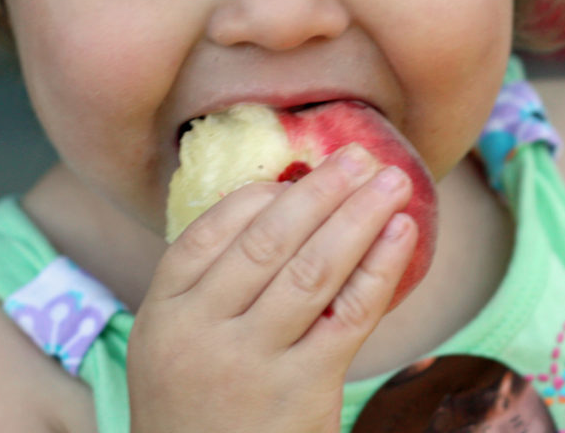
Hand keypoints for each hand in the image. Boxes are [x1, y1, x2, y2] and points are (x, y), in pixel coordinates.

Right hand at [127, 143, 417, 432]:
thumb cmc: (198, 408)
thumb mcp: (174, 346)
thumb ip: (211, 285)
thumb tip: (278, 204)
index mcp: (163, 311)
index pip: (211, 230)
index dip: (263, 193)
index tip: (303, 168)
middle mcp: (201, 331)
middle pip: (269, 239)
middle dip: (321, 190)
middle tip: (361, 156)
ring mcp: (253, 361)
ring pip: (313, 267)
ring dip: (359, 215)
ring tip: (392, 181)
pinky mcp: (304, 388)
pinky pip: (350, 313)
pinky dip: (380, 267)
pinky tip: (401, 234)